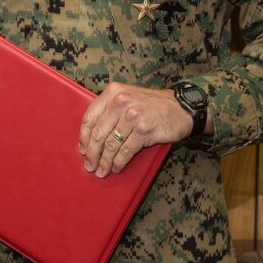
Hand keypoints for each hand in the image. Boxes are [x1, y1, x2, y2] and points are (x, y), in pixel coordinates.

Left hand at [78, 82, 194, 178]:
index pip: (90, 117)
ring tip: (102, 171)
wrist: (180, 108)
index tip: (82, 149)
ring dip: (104, 161)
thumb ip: (110, 110)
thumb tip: (90, 136)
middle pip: (99, 133)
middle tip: (90, 165)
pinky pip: (125, 151)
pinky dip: (118, 162)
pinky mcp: (144, 130)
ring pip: (111, 144)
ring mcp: (133, 116)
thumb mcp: (128, 97)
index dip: (84, 137)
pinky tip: (116, 167)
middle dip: (92, 153)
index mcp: (113, 92)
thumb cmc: (152, 105)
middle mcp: (121, 101)